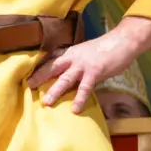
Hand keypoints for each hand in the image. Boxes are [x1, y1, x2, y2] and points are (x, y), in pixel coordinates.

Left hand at [28, 17, 150, 112]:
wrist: (122, 41)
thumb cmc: (105, 50)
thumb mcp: (85, 54)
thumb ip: (75, 65)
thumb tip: (68, 80)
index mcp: (70, 53)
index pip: (50, 61)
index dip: (39, 69)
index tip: (27, 76)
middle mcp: (73, 58)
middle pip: (52, 68)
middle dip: (39, 77)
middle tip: (29, 87)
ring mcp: (83, 65)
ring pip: (65, 79)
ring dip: (55, 91)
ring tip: (47, 102)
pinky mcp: (95, 72)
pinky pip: (85, 87)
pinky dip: (80, 98)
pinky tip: (75, 109)